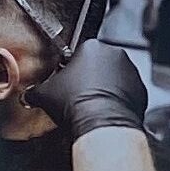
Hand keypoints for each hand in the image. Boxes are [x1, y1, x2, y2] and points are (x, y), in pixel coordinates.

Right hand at [27, 39, 148, 142]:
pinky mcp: (141, 88)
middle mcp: (115, 54)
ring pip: (113, 77)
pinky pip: (126, 91)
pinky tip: (104, 109)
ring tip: (90, 104)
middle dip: (88, 77)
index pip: (78, 53)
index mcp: (92, 47)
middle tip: (76, 93)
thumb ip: (35, 90)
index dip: (69, 68)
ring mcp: (131, 71)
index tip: (65, 80)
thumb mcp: (45, 94)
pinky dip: (117, 99)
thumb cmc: (76, 103)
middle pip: (97, 63)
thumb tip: (29, 95)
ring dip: (104, 87)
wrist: (101, 123)